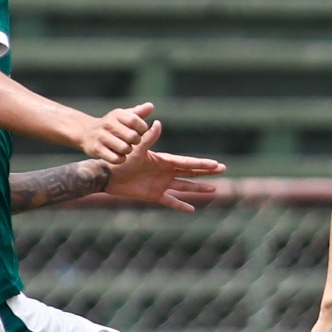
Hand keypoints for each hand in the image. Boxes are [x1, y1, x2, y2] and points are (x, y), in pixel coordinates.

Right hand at [79, 100, 152, 161]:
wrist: (86, 133)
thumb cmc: (112, 125)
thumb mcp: (124, 116)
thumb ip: (138, 113)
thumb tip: (150, 106)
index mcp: (117, 114)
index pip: (136, 121)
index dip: (142, 128)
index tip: (139, 131)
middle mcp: (108, 124)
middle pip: (133, 136)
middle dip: (136, 141)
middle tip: (132, 141)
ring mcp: (101, 137)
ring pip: (125, 149)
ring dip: (128, 151)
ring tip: (124, 148)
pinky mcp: (97, 149)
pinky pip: (116, 158)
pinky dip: (121, 159)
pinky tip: (118, 155)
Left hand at [103, 120, 224, 211]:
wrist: (108, 176)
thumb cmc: (121, 161)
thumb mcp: (136, 149)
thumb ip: (148, 138)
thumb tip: (158, 123)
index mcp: (164, 160)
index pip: (187, 162)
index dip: (202, 163)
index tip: (216, 164)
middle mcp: (166, 172)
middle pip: (191, 172)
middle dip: (206, 171)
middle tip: (222, 169)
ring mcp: (162, 184)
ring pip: (185, 186)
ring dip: (199, 188)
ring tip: (214, 189)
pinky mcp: (155, 195)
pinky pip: (171, 201)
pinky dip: (181, 205)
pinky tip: (191, 209)